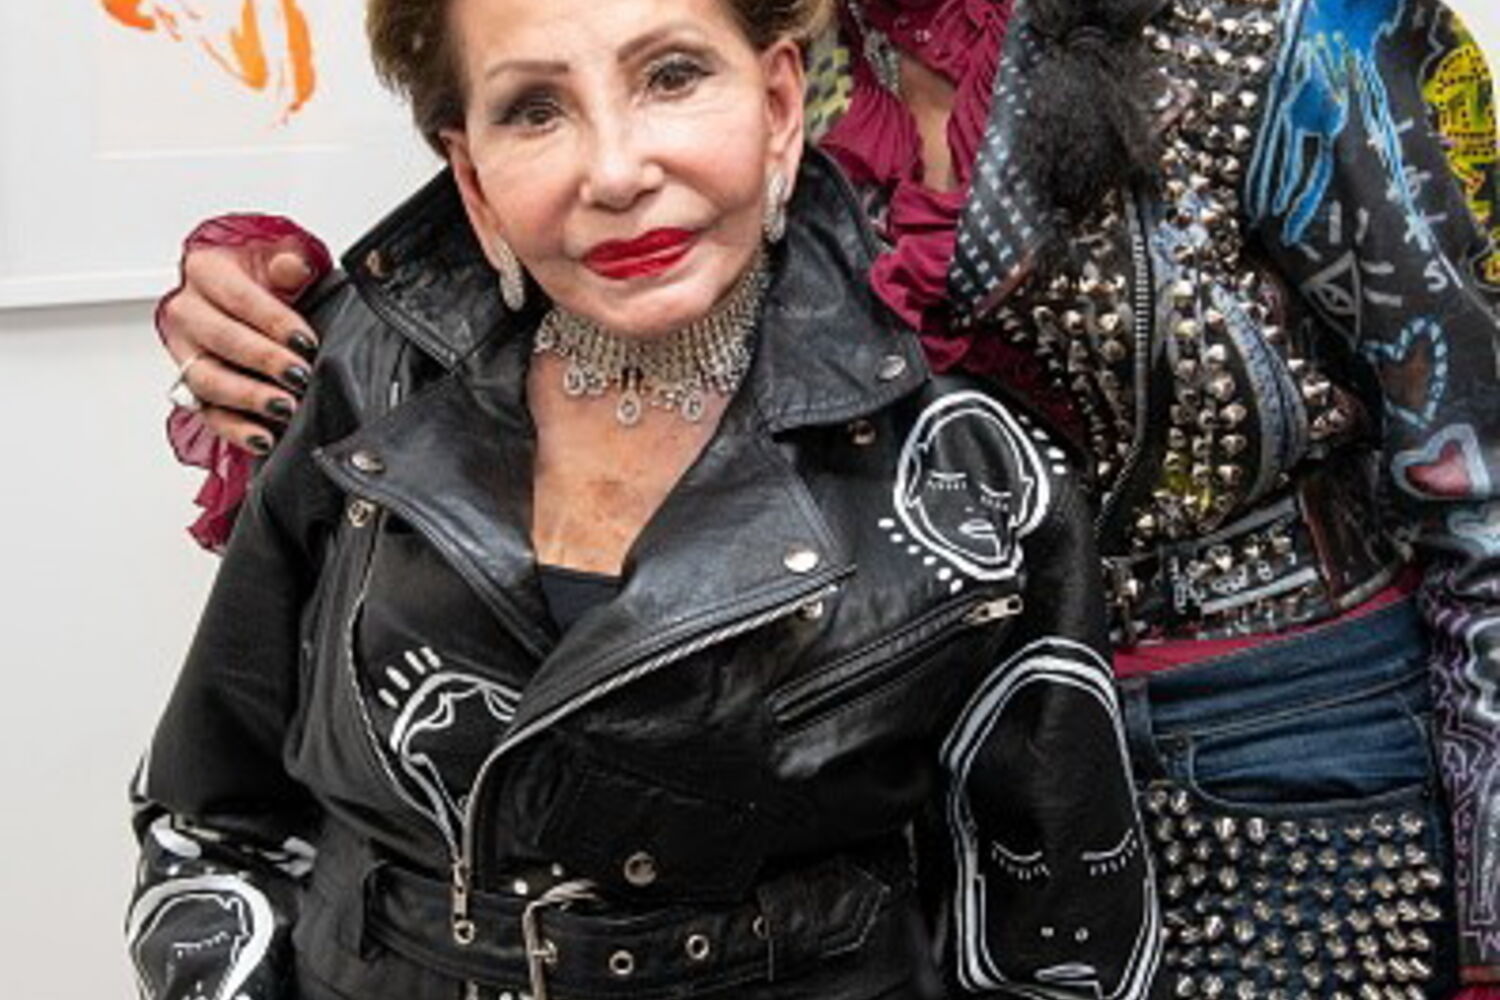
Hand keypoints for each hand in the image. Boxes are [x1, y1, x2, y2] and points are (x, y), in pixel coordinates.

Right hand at [159, 236, 320, 454]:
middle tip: (299, 376)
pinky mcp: (193, 388)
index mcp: (205, 271)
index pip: (237, 296)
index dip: (273, 320)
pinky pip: (208, 414)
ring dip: (249, 397)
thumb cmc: (266, 279)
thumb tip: (294, 266)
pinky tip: (262, 437)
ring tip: (285, 406)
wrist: (254, 302)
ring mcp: (186, 353)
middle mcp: (187, 312)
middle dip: (263, 360)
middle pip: (220, 339)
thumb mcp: (281, 260)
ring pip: (208, 379)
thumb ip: (288, 261)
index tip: (305, 341)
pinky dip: (236, 429)